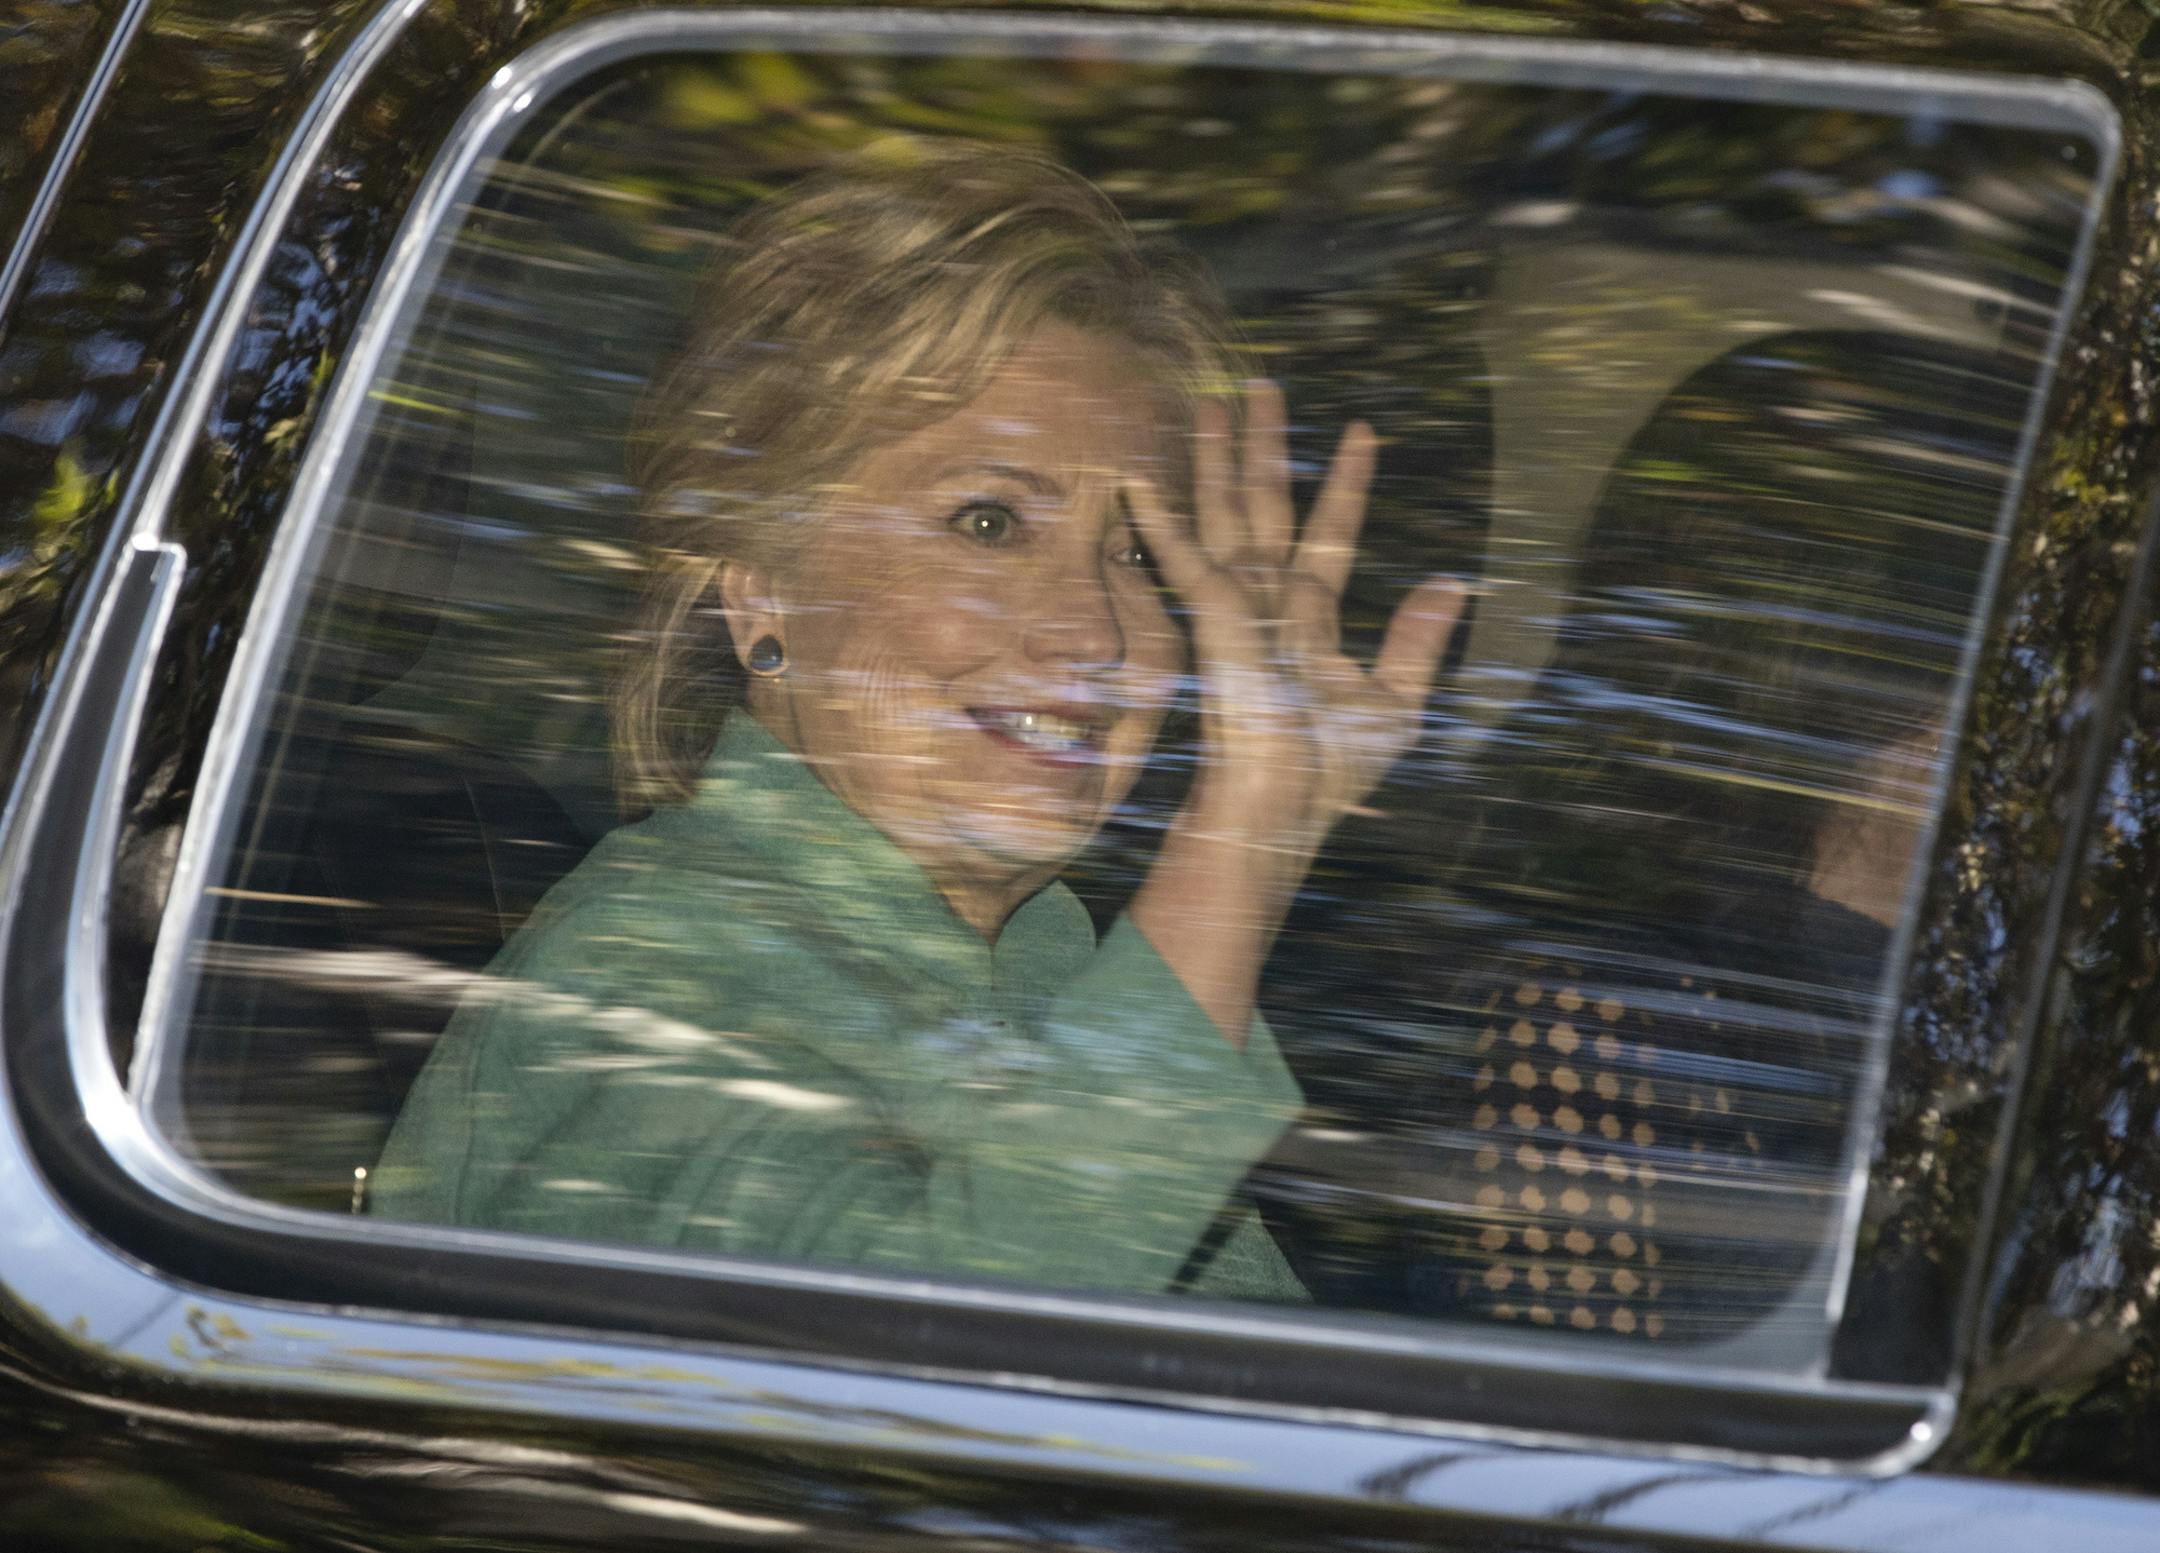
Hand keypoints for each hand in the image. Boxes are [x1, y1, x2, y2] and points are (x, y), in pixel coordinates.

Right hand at [1125, 381, 1463, 1042]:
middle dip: (1264, 445)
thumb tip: (1455, 580)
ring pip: (1226, 510)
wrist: (1287, 801)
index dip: (1346, 483)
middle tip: (1259, 385)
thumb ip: (1418, 638)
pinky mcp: (1212, 615)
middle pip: (1266, 503)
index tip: (1362, 432)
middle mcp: (1268, 601)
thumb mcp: (1396, 700)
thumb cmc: (1331, 769)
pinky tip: (1136, 476)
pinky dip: (1160, 516)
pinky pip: (1184, 555)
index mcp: (1310, 617)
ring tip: (1213, 398)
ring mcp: (1236, 604)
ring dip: (1219, 455)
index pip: (1329, 533)